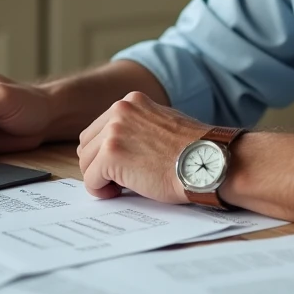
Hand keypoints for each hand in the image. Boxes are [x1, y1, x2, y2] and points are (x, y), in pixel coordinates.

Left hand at [77, 91, 208, 201]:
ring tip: (120, 187)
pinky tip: (118, 192)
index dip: (106, 152)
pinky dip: (100, 190)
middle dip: (98, 164)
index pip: (100, 128)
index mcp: (132, 101)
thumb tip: (120, 143)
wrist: (207, 163)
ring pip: (86, 161)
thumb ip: (139, 126)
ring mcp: (114, 131)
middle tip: (118, 180)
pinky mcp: (111, 154)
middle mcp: (120, 110)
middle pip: (87, 143)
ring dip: (99, 177)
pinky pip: (91, 179)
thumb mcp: (164, 123)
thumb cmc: (193, 151)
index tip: (122, 165)